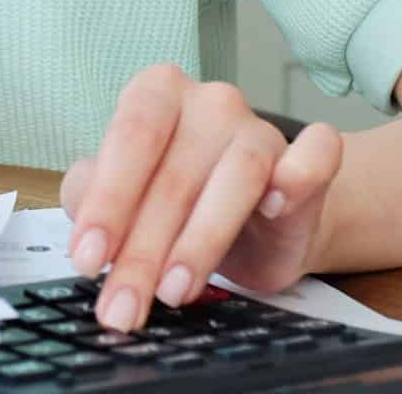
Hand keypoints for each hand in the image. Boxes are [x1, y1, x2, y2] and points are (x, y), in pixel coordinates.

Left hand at [59, 64, 343, 332]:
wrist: (262, 222)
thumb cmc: (179, 203)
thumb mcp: (127, 201)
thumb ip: (92, 198)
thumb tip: (85, 231)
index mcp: (156, 95)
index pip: (129, 140)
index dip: (108, 203)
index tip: (87, 261)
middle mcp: (210, 103)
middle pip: (174, 174)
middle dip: (142, 251)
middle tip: (122, 306)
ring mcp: (262, 127)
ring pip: (237, 176)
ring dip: (201, 240)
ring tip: (173, 293)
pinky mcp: (313, 158)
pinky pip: (316, 154)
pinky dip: (298, 175)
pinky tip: (274, 207)